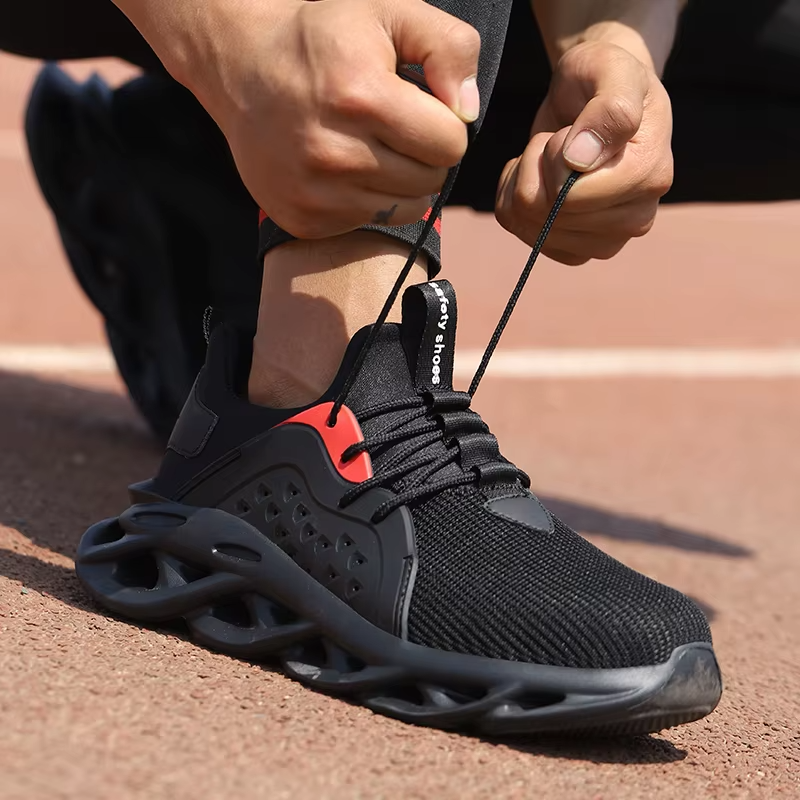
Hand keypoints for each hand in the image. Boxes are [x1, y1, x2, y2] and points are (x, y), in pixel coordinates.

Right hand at [167, 0, 479, 237]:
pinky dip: (366, 200)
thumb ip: (447, 46)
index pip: (451, 144)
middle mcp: (336, 152)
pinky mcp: (303, 219)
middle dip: (424, 153)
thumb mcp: (388, 14)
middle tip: (392, 125)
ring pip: (406, 209)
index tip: (419, 107)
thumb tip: (467, 110)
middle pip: (431, 180)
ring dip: (400, 181)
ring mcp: (316, 193)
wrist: (243, 70)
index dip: (445, 124)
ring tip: (369, 146)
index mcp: (362, 96)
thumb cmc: (324, 39)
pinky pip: (369, 224)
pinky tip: (341, 169)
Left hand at [495, 41, 672, 264]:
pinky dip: (514, 202)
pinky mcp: (577, 251)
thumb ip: (608, 110)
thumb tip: (581, 159)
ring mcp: (606, 241)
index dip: (552, 158)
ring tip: (547, 157)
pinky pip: (523, 235)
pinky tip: (535, 178)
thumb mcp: (611, 70)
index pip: (571, 194)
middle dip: (537, 168)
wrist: (595, 95)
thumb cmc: (604, 77)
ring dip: (524, 183)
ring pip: (531, 226)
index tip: (565, 131)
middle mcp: (635, 219)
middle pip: (548, 214)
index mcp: (649, 177)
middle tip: (555, 141)